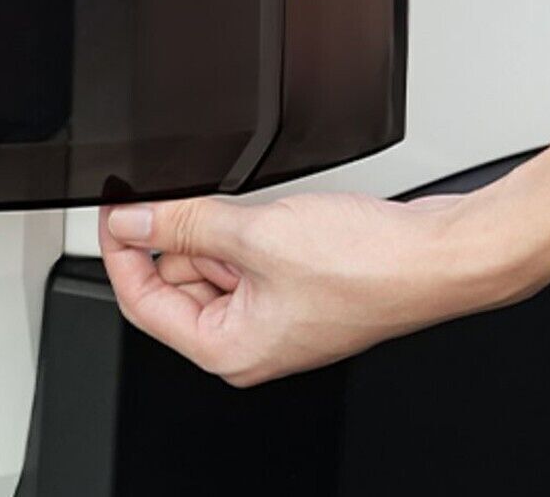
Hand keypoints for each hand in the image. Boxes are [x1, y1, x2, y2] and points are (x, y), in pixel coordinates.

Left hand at [98, 188, 534, 386]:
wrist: (436, 256)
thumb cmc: (369, 267)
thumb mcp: (253, 234)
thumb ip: (181, 223)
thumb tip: (131, 219)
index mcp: (229, 351)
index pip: (142, 303)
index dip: (120, 252)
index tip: (113, 211)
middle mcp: (247, 343)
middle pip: (172, 284)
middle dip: (172, 237)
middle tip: (178, 199)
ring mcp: (271, 316)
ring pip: (206, 265)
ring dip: (209, 231)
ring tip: (240, 211)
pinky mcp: (291, 288)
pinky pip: (240, 257)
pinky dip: (236, 231)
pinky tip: (259, 214)